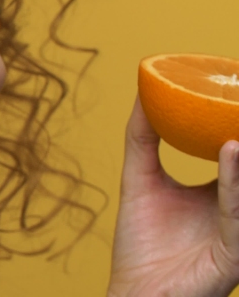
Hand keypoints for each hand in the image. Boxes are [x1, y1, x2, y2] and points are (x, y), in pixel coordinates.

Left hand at [108, 97, 238, 295]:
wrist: (135, 294)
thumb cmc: (141, 244)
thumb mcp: (140, 180)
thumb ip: (142, 139)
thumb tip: (144, 93)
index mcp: (224, 195)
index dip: (238, 123)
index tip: (235, 87)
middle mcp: (237, 211)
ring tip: (238, 116)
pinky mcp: (235, 253)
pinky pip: (237, 212)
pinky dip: (235, 180)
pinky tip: (232, 150)